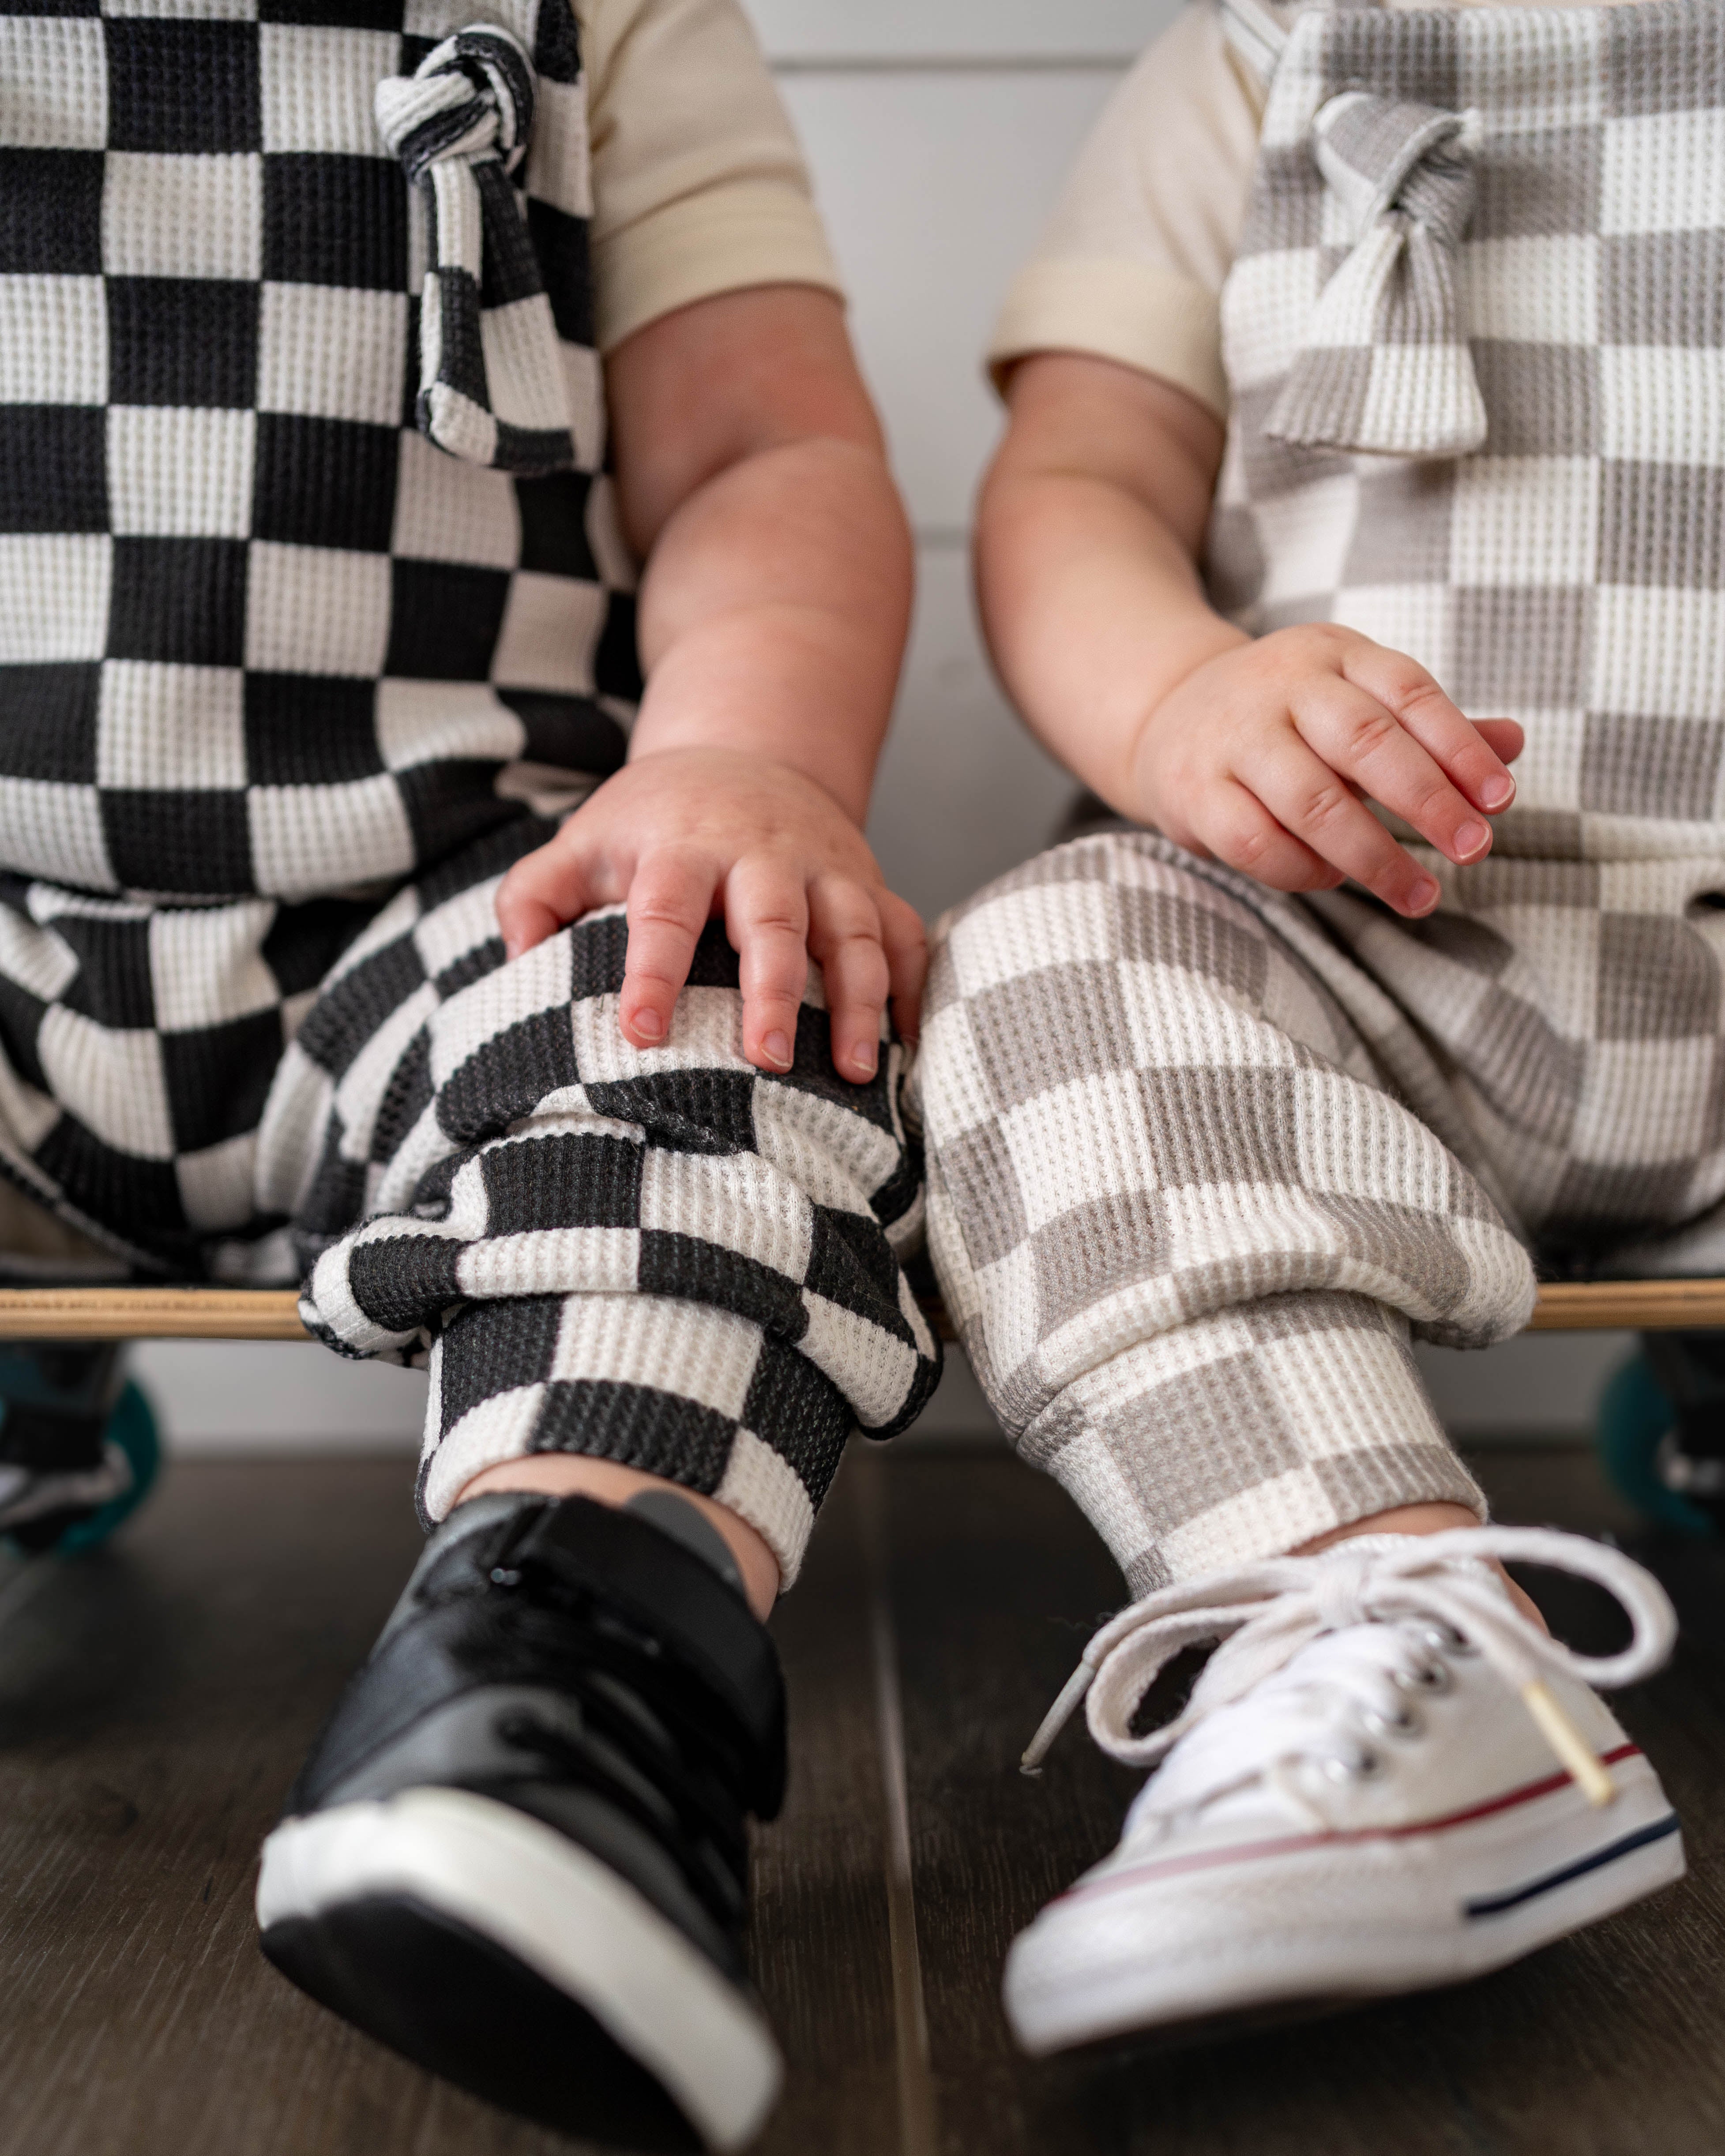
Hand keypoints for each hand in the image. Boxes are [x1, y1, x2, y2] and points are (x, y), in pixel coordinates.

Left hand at [495, 747, 926, 1080]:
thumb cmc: (654, 819)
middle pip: (773, 919)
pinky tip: (908, 1046)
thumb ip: (535, 896)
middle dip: (774, 989)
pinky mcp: (867, 880)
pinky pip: (903, 931)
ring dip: (858, 1000)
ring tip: (856, 1071)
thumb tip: (516, 963)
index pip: (665, 909)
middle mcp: (761, 852)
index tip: (642, 1031)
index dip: (653, 970)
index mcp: (682, 845)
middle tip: (766, 1058)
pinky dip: (913, 986)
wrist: (746, 750)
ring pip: (852, 929)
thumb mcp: (583, 838)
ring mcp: (824, 865)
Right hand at [1133, 624, 1523, 916]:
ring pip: (1311, 801)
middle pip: (1364, 742)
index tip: (1501, 799)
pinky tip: (1331, 879)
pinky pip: (1256, 842)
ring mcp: (1232, 737)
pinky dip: (1302, 871)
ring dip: (1374, 856)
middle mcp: (1281, 686)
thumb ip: (1430, 728)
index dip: (1460, 747)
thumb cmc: (1287, 718)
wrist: (1167, 713)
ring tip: (1420, 895)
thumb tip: (1513, 743)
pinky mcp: (1192, 790)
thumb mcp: (1356, 701)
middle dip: (1427, 802)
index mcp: (1333, 654)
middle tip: (1474, 851)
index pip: (1409, 692)